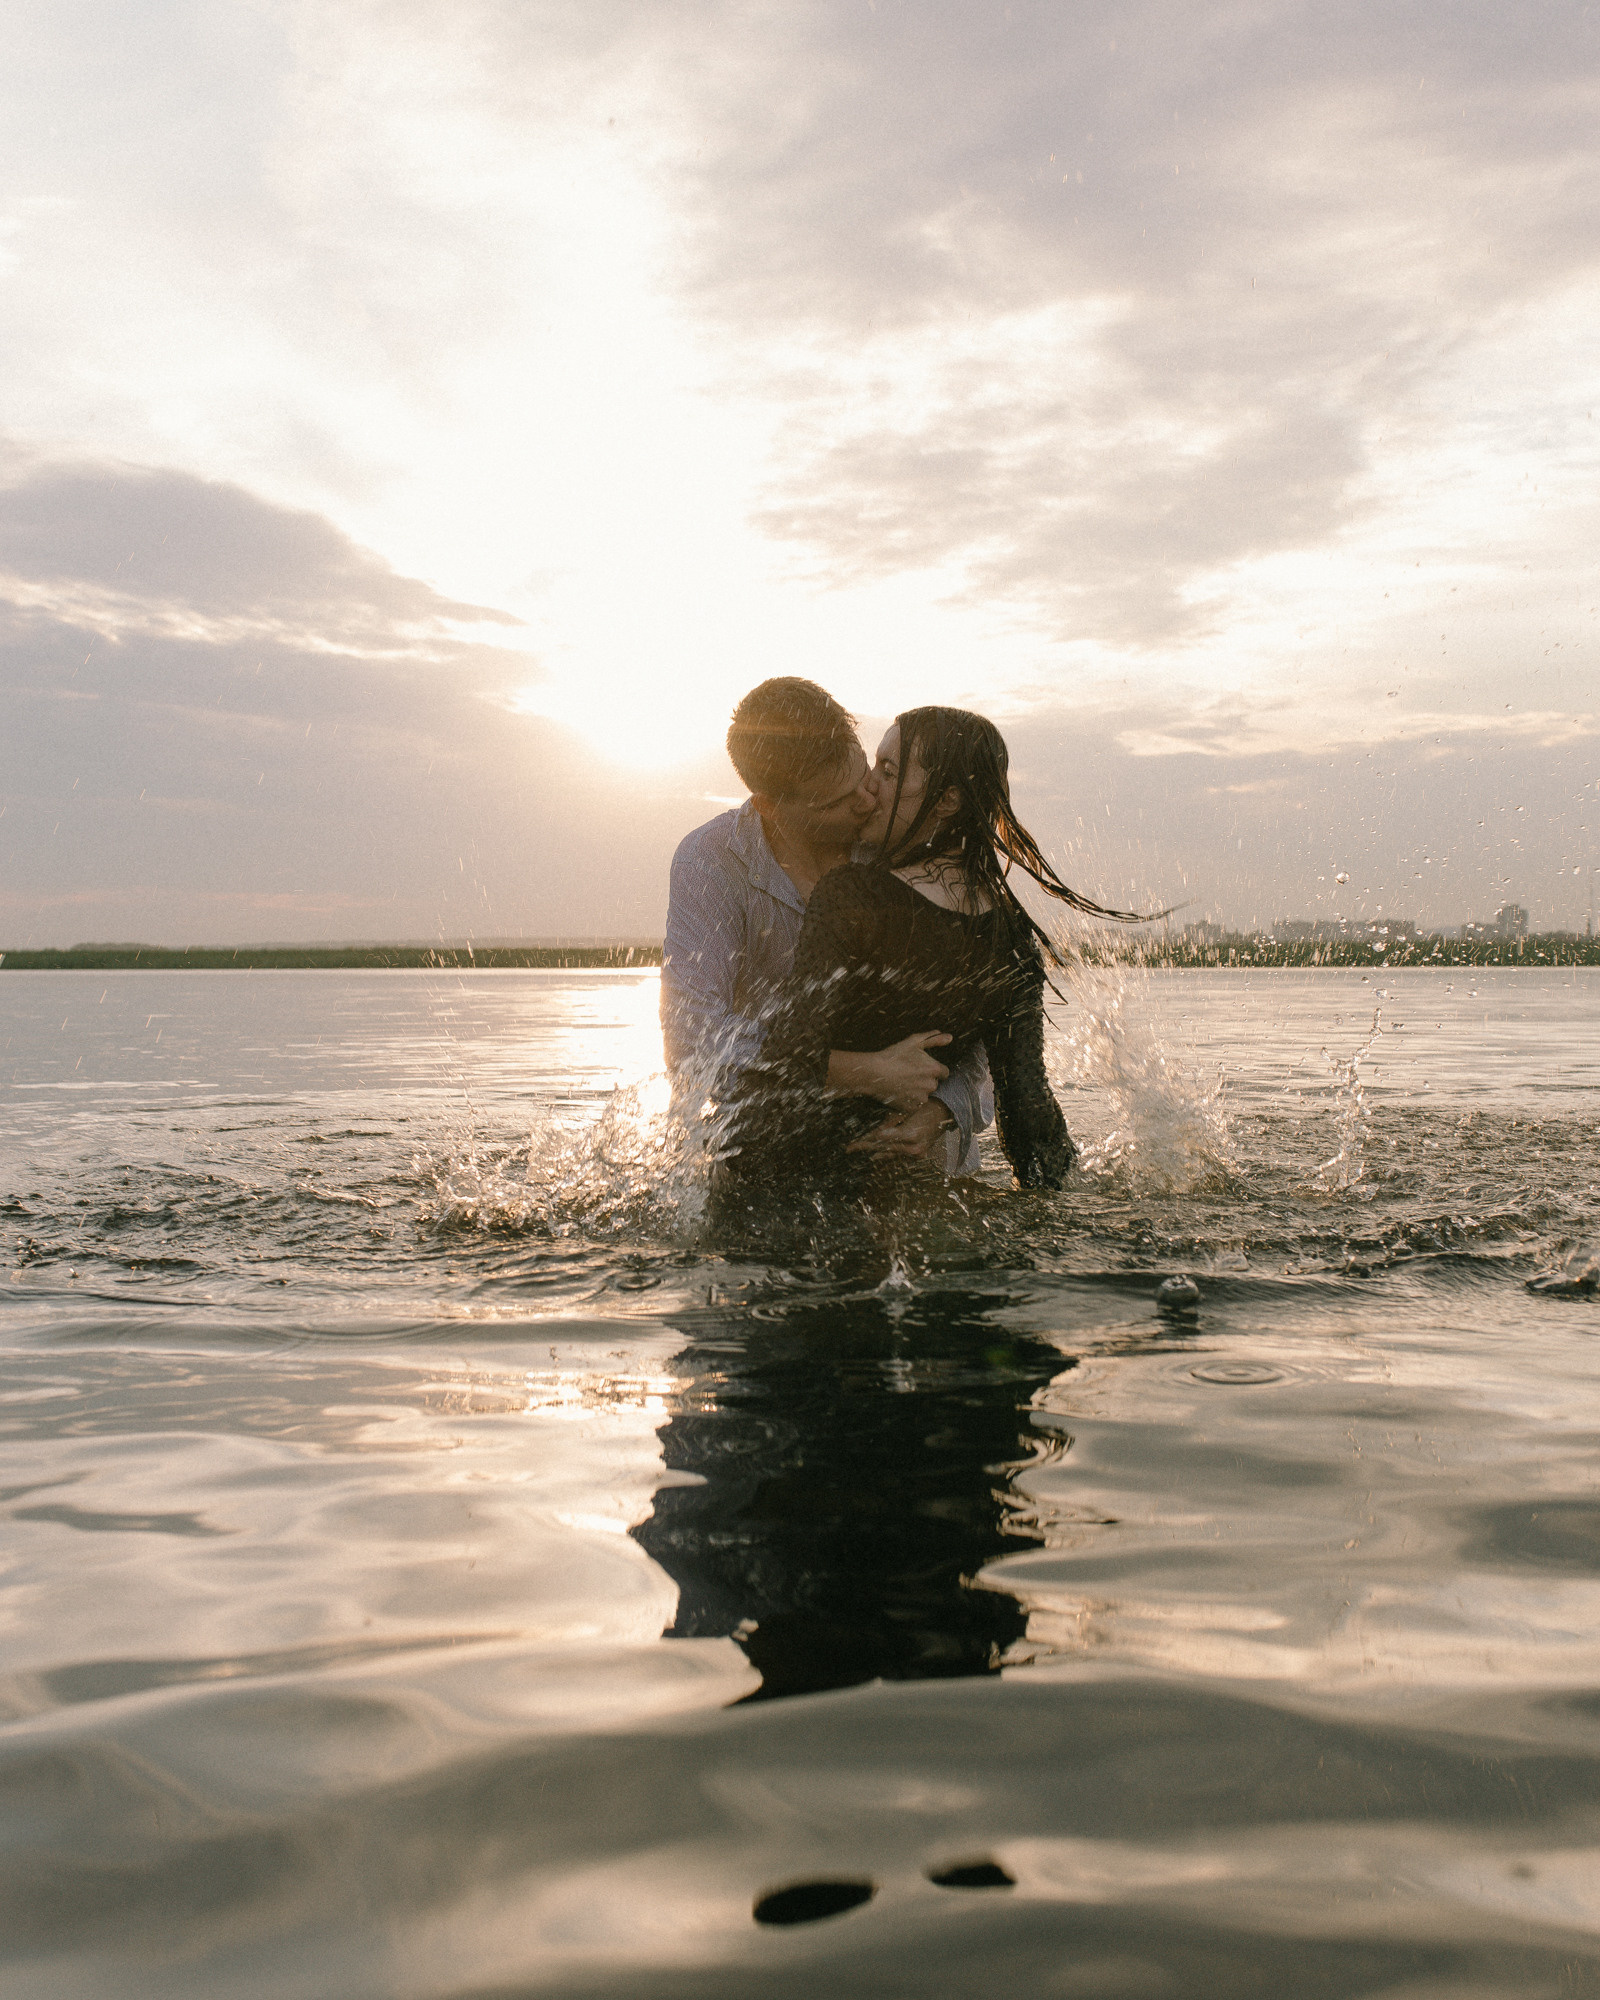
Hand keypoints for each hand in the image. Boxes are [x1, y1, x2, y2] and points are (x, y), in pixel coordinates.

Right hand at [827, 1030, 951, 1112]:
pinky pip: (915, 1105)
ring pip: (924, 1095)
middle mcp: (931, 1085)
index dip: (932, 1069)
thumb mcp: (913, 1042)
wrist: (873, 1073)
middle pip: (934, 1084)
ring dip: (917, 1091)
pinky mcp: (912, 1108)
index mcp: (935, 1070)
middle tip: (908, 1074)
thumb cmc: (893, 1056)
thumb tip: (950, 1037)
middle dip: (925, 1080)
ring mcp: (921, 1098)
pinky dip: (909, 1100)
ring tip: (901, 1083)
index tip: (919, 1067)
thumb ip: (934, 1039)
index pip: (943, 1072)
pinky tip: (898, 1092)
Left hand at [846, 1098, 953, 1160]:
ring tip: (859, 1151)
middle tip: (850, 1149)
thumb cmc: (927, 1105)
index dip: (867, 1140)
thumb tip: (876, 1133)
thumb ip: (890, 1123)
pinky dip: (888, 1154)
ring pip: (891, 1154)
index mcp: (910, 1135)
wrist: (947, 1112)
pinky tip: (877, 1154)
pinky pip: (900, 1156)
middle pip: (884, 1149)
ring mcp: (918, 1153)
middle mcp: (913, 1148)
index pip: (882, 1140)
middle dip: (867, 1148)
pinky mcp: (920, 1154)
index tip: (853, 1144)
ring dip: (876, 1152)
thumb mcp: (906, 1110)